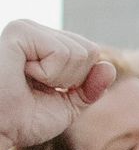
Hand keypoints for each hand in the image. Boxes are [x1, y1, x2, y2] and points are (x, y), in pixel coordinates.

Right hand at [2, 19, 115, 149]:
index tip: (47, 92)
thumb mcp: (66, 106)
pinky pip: (62, 52)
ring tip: (26, 81)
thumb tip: (109, 67)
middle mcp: (35, 32)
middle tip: (37, 88)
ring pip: (80, 52)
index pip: (91, 54)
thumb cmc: (21, 120)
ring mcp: (26, 29)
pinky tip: (23, 74)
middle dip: (72, 80)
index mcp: (44, 46)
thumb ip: (89, 88)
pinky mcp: (19, 32)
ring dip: (57, 78)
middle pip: (90, 51)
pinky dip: (49, 73)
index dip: (79, 82)